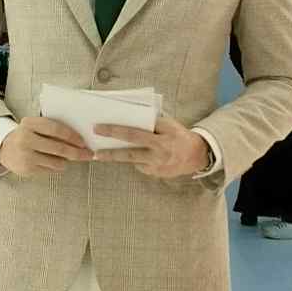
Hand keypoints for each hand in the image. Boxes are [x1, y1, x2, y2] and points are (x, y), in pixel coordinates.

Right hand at [0, 116, 93, 176]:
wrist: (4, 149)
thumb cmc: (28, 135)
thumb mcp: (36, 126)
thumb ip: (53, 128)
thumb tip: (80, 138)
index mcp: (29, 123)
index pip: (56, 129)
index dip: (72, 136)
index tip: (83, 142)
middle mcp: (25, 139)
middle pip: (59, 148)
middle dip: (77, 152)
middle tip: (88, 155)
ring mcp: (25, 155)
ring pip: (57, 162)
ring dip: (66, 161)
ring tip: (67, 158)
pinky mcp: (26, 169)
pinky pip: (50, 170)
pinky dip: (56, 166)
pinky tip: (53, 162)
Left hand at [93, 113, 208, 180]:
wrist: (197, 155)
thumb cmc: (179, 135)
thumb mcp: (169, 124)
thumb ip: (152, 122)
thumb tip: (130, 116)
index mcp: (160, 138)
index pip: (133, 133)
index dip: (115, 131)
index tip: (99, 128)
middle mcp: (158, 153)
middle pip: (129, 152)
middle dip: (110, 152)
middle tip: (94, 151)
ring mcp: (156, 165)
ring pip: (132, 161)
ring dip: (115, 158)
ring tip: (100, 155)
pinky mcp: (155, 173)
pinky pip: (140, 166)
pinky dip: (134, 160)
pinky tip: (131, 156)